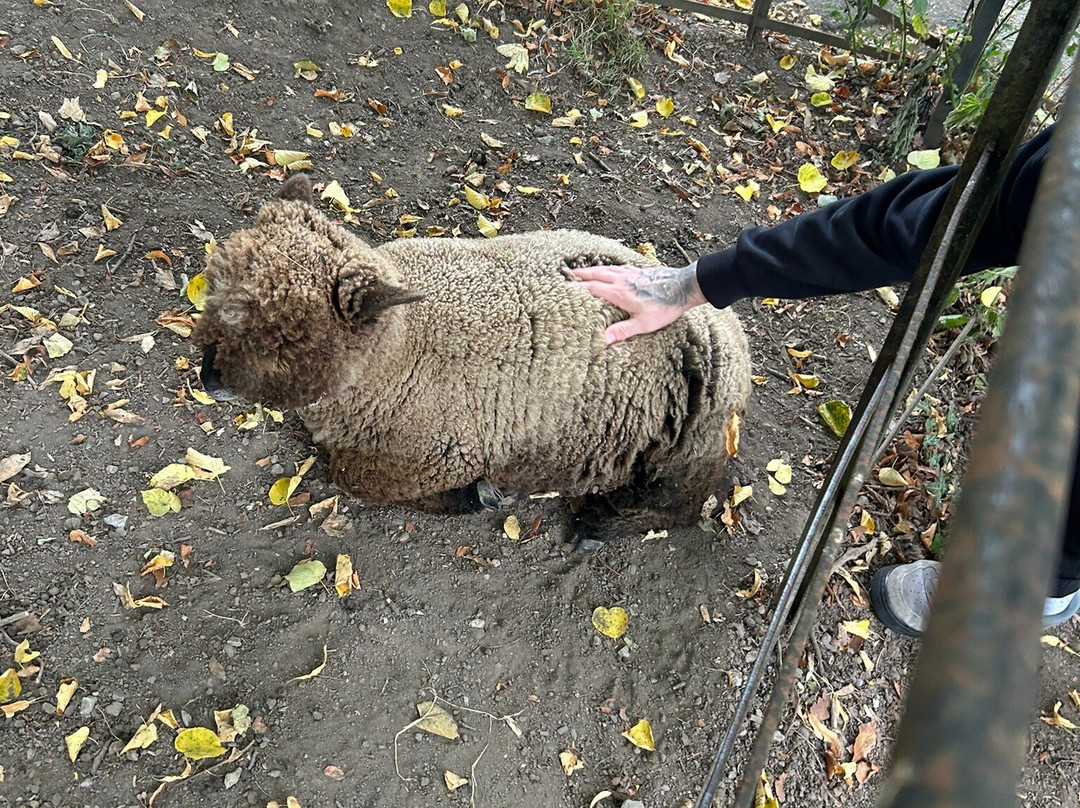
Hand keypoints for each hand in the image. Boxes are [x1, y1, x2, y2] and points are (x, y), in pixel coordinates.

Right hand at [570, 262, 706, 343]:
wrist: (684, 287)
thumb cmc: (665, 306)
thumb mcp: (644, 323)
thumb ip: (622, 331)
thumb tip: (603, 340)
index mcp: (619, 293)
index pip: (592, 288)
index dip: (577, 287)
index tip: (564, 287)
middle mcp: (622, 280)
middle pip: (596, 274)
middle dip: (580, 274)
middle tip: (566, 273)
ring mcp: (631, 274)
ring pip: (606, 268)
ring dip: (592, 269)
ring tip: (583, 270)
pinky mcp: (640, 271)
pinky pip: (619, 267)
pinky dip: (609, 267)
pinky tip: (611, 269)